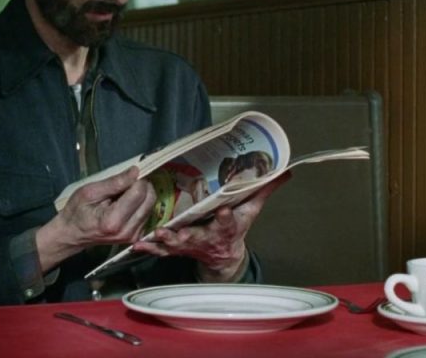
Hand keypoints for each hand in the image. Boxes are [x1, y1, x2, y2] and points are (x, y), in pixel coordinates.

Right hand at [36, 167, 155, 270]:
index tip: (126, 175)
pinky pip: (147, 213)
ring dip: (141, 195)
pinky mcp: (136, 236)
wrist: (73, 234)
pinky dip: (140, 204)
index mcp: (113, 221)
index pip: (139, 192)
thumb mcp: (90, 192)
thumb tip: (136, 171)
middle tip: (125, 183)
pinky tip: (125, 204)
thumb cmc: (77, 211)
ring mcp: (133, 236)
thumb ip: (114, 182)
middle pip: (149, 199)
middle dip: (141, 185)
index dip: (136, 179)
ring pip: (151, 205)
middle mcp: (127, 231)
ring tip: (122, 195)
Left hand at [132, 171, 291, 281]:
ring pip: (177, 245)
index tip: (223, 211)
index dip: (226, 217)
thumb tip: (286, 170)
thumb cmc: (236, 229)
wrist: (223, 257)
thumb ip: (264, 189)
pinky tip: (139, 242)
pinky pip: (162, 249)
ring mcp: (191, 245)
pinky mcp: (178, 249)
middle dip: (186, 235)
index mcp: (226, 228)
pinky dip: (150, 246)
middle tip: (175, 233)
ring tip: (154, 235)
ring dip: (165, 241)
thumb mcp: (252, 210)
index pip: (228, 222)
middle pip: (197, 236)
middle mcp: (207, 238)